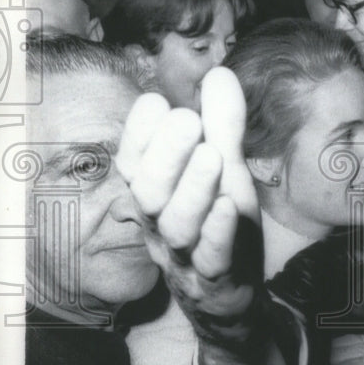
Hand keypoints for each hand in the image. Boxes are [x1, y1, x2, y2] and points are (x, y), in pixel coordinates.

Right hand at [115, 67, 263, 345]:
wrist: (229, 292)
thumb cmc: (217, 220)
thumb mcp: (223, 168)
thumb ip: (221, 124)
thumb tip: (217, 72)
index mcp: (156, 192)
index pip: (134, 161)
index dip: (140, 133)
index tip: (156, 100)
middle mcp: (162, 222)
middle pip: (149, 191)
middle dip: (164, 154)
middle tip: (185, 119)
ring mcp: (188, 253)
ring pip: (177, 226)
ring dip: (192, 190)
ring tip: (211, 156)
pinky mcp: (216, 278)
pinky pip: (211, 259)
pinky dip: (217, 234)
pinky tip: (228, 207)